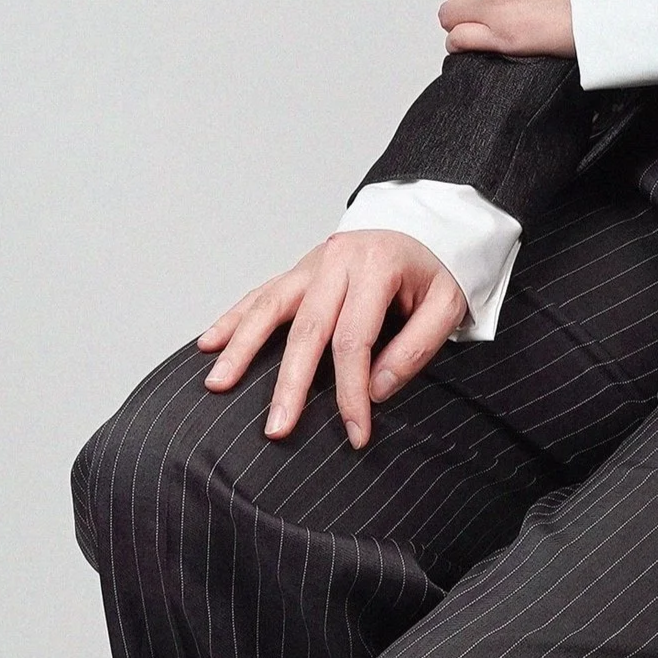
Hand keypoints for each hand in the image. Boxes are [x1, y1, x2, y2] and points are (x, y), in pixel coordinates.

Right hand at [197, 231, 468, 449]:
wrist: (428, 225)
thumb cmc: (436, 269)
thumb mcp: (448, 304)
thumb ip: (417, 347)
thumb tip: (376, 389)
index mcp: (378, 266)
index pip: (356, 340)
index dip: (352, 391)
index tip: (355, 433)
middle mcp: (339, 260)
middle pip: (307, 328)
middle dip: (289, 383)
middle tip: (276, 429)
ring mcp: (314, 262)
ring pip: (270, 306)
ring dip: (242, 346)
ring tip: (218, 384)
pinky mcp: (301, 270)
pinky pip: (261, 294)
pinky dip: (234, 318)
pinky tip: (210, 343)